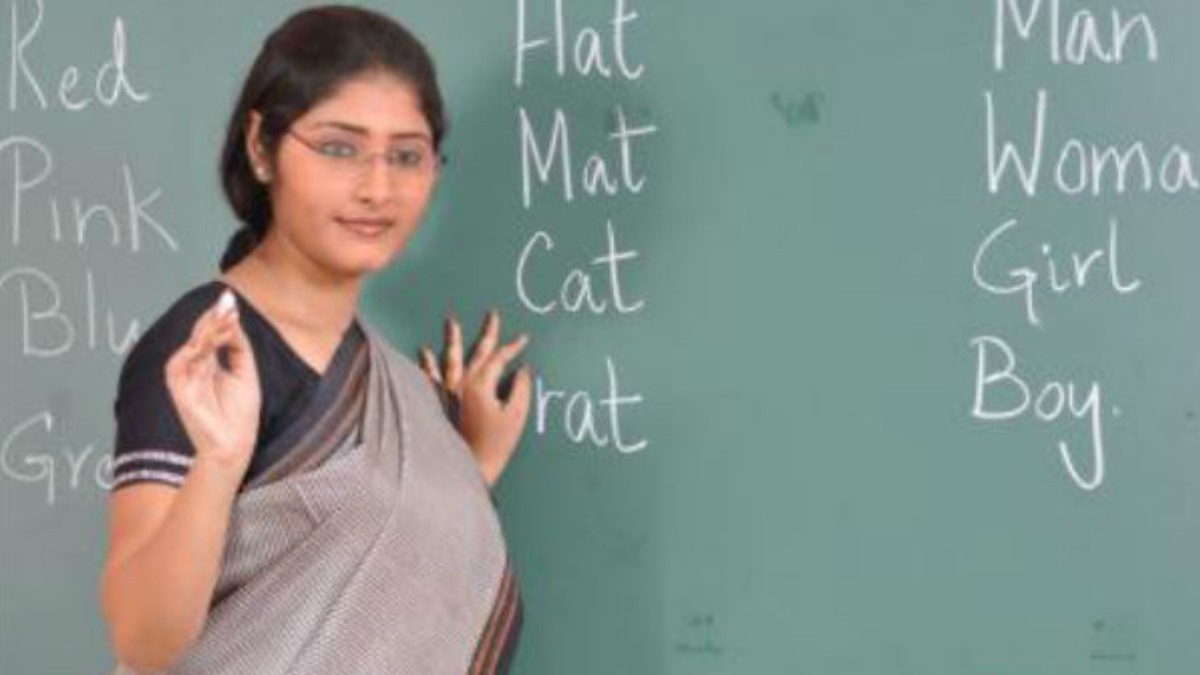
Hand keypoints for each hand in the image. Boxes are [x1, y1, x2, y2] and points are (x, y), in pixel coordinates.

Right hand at [164, 290, 260, 476]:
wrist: (235, 444)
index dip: (218, 317)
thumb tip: (232, 319)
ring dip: (206, 330)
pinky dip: (192, 349)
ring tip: (225, 318)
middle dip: (213, 317)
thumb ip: (237, 345)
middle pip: (199, 335)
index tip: (230, 299)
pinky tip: (209, 339)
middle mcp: (194, 368)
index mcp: (208, 364)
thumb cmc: (240, 413)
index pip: (209, 334)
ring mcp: (185, 378)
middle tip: (226, 301)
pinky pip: (178, 364)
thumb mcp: (244, 370)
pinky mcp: (178, 390)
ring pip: (190, 345)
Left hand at [419, 310, 532, 486]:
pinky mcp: (439, 403)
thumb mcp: (516, 416)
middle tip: (492, 314)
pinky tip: (423, 352)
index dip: (514, 347)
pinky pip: (430, 378)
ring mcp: (449, 393)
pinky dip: (427, 364)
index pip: (500, 358)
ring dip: (453, 339)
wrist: (470, 466)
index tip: (524, 338)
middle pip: (478, 352)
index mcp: (483, 384)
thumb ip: (521, 389)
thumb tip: (523, 370)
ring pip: (451, 359)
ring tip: (451, 322)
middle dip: (487, 333)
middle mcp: (463, 383)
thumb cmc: (496, 444)